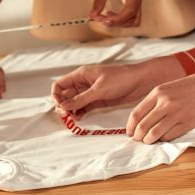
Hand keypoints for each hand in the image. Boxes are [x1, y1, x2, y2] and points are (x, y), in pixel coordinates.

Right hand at [51, 57, 183, 117]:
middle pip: (65, 95)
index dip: (56, 95)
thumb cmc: (120, 78)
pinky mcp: (97, 100)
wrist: (139, 81)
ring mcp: (90, 92)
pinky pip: (83, 107)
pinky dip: (79, 112)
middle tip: (66, 115)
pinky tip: (79, 118)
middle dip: (63, 105)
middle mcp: (83, 83)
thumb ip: (81, 98)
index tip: (60, 106)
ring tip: (73, 119)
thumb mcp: (99, 89)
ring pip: (73, 102)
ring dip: (71, 110)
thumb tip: (63, 106)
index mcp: (81, 75)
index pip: (60, 84)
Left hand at [90, 0, 143, 26]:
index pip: (130, 11)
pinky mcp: (134, 0)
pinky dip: (121, 18)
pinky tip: (110, 14)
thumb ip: (98, 0)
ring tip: (105, 17)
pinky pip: (131, 15)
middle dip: (118, 22)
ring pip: (133, 19)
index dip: (118, 19)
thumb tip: (93, 15)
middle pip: (134, 19)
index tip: (104, 20)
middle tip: (102, 19)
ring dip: (120, 22)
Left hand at [126, 65, 194, 143]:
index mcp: (158, 93)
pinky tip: (163, 138)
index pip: (137, 114)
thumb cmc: (189, 87)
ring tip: (148, 141)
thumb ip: (155, 101)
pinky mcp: (187, 123)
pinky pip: (169, 136)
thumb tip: (141, 118)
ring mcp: (176, 114)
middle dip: (138, 136)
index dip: (130, 126)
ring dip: (149, 140)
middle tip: (138, 139)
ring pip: (154, 134)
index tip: (129, 132)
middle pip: (143, 126)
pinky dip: (164, 140)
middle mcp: (165, 103)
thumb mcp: (168, 88)